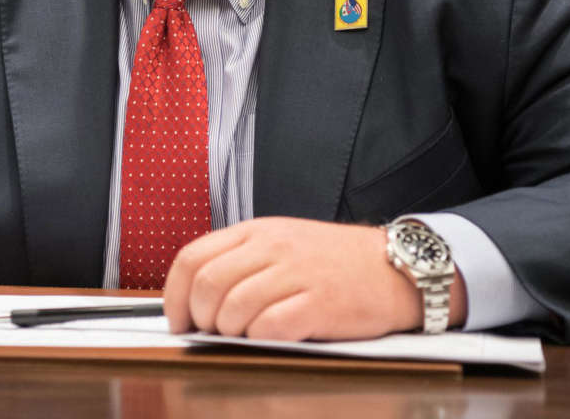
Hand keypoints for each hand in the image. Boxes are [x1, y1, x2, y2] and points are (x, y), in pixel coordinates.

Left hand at [163, 217, 467, 340]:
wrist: (396, 266)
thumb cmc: (334, 261)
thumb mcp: (282, 242)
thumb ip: (241, 260)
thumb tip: (196, 296)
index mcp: (257, 231)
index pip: (193, 257)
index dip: (174, 294)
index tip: (177, 320)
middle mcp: (273, 247)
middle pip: (208, 284)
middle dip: (199, 317)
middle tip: (210, 332)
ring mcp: (297, 274)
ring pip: (234, 307)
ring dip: (228, 331)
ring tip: (242, 335)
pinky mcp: (321, 304)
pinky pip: (270, 327)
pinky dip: (259, 338)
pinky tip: (269, 338)